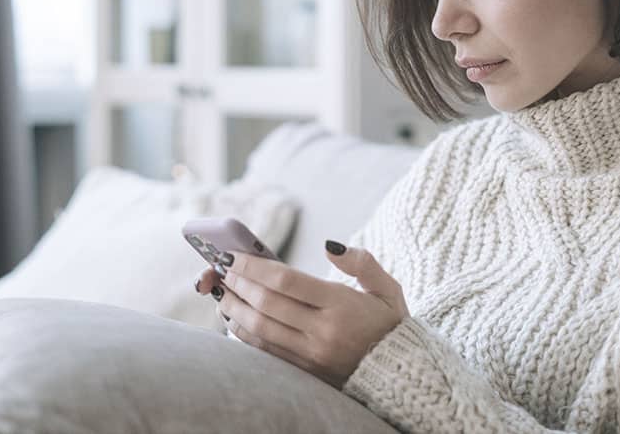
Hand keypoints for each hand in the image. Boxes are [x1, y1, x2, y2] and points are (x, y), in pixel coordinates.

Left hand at [193, 242, 408, 388]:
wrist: (399, 373)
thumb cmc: (389, 323)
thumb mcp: (387, 288)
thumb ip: (361, 262)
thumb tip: (329, 246)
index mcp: (342, 305)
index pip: (286, 282)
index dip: (254, 266)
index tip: (233, 255)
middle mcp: (323, 332)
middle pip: (267, 304)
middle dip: (239, 283)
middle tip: (221, 268)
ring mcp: (312, 355)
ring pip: (260, 329)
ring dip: (235, 307)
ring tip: (221, 290)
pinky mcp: (305, 371)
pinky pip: (265, 350)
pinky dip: (244, 333)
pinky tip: (233, 317)